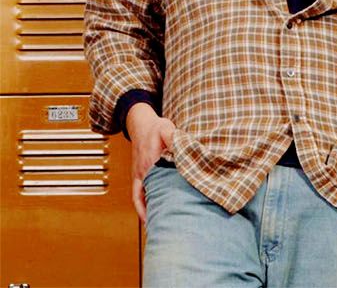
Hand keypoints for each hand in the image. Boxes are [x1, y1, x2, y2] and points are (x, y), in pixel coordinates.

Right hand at [126, 102, 175, 222]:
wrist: (140, 124)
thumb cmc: (154, 127)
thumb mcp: (166, 128)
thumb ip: (174, 136)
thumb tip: (182, 145)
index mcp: (150, 163)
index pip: (156, 185)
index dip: (162, 199)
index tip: (170, 212)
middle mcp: (143, 172)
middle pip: (147, 197)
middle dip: (155, 212)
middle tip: (165, 228)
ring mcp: (140, 175)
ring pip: (141, 198)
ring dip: (147, 212)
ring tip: (157, 228)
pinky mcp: (140, 175)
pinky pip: (138, 194)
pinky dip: (142, 206)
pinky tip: (149, 215)